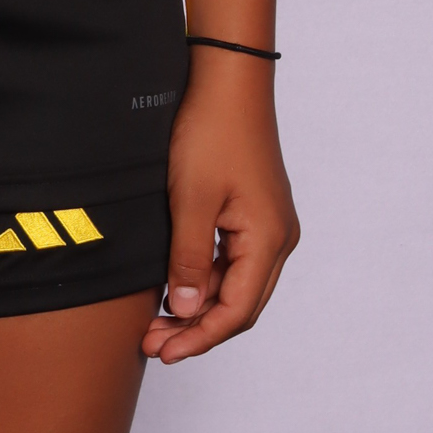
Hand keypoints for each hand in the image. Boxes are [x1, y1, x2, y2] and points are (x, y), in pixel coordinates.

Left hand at [144, 56, 297, 364]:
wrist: (227, 81)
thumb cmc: (211, 133)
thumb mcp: (191, 201)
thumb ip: (189, 260)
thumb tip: (186, 312)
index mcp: (270, 240)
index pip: (237, 311)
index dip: (200, 338)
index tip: (163, 352)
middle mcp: (279, 238)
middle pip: (241, 305)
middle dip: (198, 329)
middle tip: (153, 344)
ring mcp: (270, 225)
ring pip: (236, 284)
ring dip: (199, 305)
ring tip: (157, 320)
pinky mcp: (255, 212)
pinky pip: (233, 260)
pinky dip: (205, 278)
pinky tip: (175, 285)